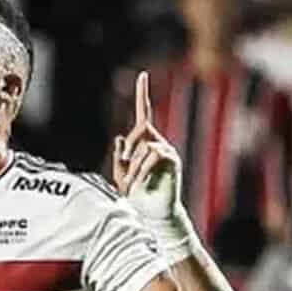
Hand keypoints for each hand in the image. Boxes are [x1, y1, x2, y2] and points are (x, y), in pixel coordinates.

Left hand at [111, 71, 183, 223]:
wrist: (155, 215)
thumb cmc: (139, 197)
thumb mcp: (122, 177)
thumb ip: (119, 159)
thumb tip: (119, 137)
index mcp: (146, 143)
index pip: (144, 114)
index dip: (143, 95)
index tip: (143, 75)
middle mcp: (158, 143)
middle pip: (140, 129)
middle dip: (128, 151)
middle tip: (126, 175)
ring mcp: (167, 151)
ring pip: (145, 145)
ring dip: (134, 167)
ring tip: (133, 185)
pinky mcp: (172, 161)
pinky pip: (153, 155)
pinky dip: (142, 169)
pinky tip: (139, 183)